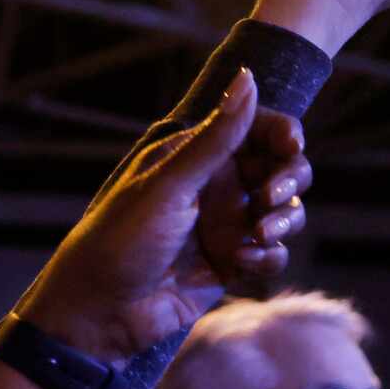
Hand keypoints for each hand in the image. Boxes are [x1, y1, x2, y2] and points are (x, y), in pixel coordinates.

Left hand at [16, 70, 305, 356]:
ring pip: (284, 212)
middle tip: (269, 198)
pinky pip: (272, 253)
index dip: (283, 134)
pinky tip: (240, 264)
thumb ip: (214, 138)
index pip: (258, 130)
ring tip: (258, 235)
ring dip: (284, 220)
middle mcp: (215, 188)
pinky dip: (266, 257)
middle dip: (288, 180)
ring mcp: (225, 226)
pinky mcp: (231, 263)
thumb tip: (247, 76)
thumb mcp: (168, 186)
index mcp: (196, 157)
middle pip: (283, 169)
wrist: (99, 313)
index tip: (290, 146)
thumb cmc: (120, 241)